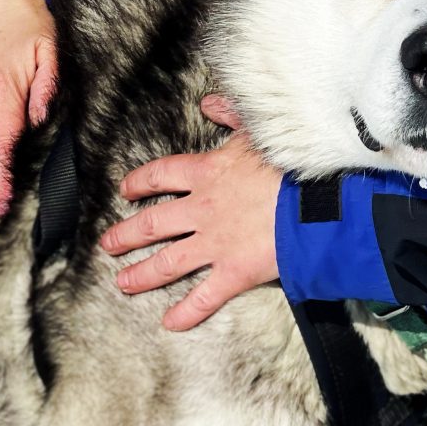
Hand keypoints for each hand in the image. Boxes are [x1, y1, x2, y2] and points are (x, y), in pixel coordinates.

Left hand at [100, 96, 281, 330]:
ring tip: (122, 282)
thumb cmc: (292, 165)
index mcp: (207, 173)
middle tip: (108, 244)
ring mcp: (215, 244)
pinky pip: (204, 297)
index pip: (161, 176)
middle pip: (153, 223)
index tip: (126, 190)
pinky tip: (170, 323)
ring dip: (142, 274)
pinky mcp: (233, 272)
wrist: (317, 203)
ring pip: (167, 262)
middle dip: (126, 235)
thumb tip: (210, 102)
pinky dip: (187, 313)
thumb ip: (232, 114)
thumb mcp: (258, 129)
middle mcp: (203, 210)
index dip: (140, 183)